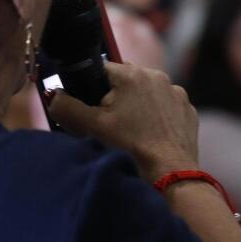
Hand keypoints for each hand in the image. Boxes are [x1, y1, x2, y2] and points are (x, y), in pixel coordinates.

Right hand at [48, 61, 198, 178]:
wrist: (170, 172)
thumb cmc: (130, 146)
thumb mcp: (93, 127)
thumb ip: (67, 107)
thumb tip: (53, 96)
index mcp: (130, 74)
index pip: (101, 69)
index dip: (92, 87)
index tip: (93, 108)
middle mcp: (156, 76)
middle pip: (125, 80)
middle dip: (116, 96)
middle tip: (111, 123)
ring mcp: (175, 92)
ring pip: (146, 92)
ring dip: (138, 104)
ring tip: (133, 131)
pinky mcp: (187, 108)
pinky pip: (165, 105)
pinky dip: (157, 115)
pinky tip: (151, 134)